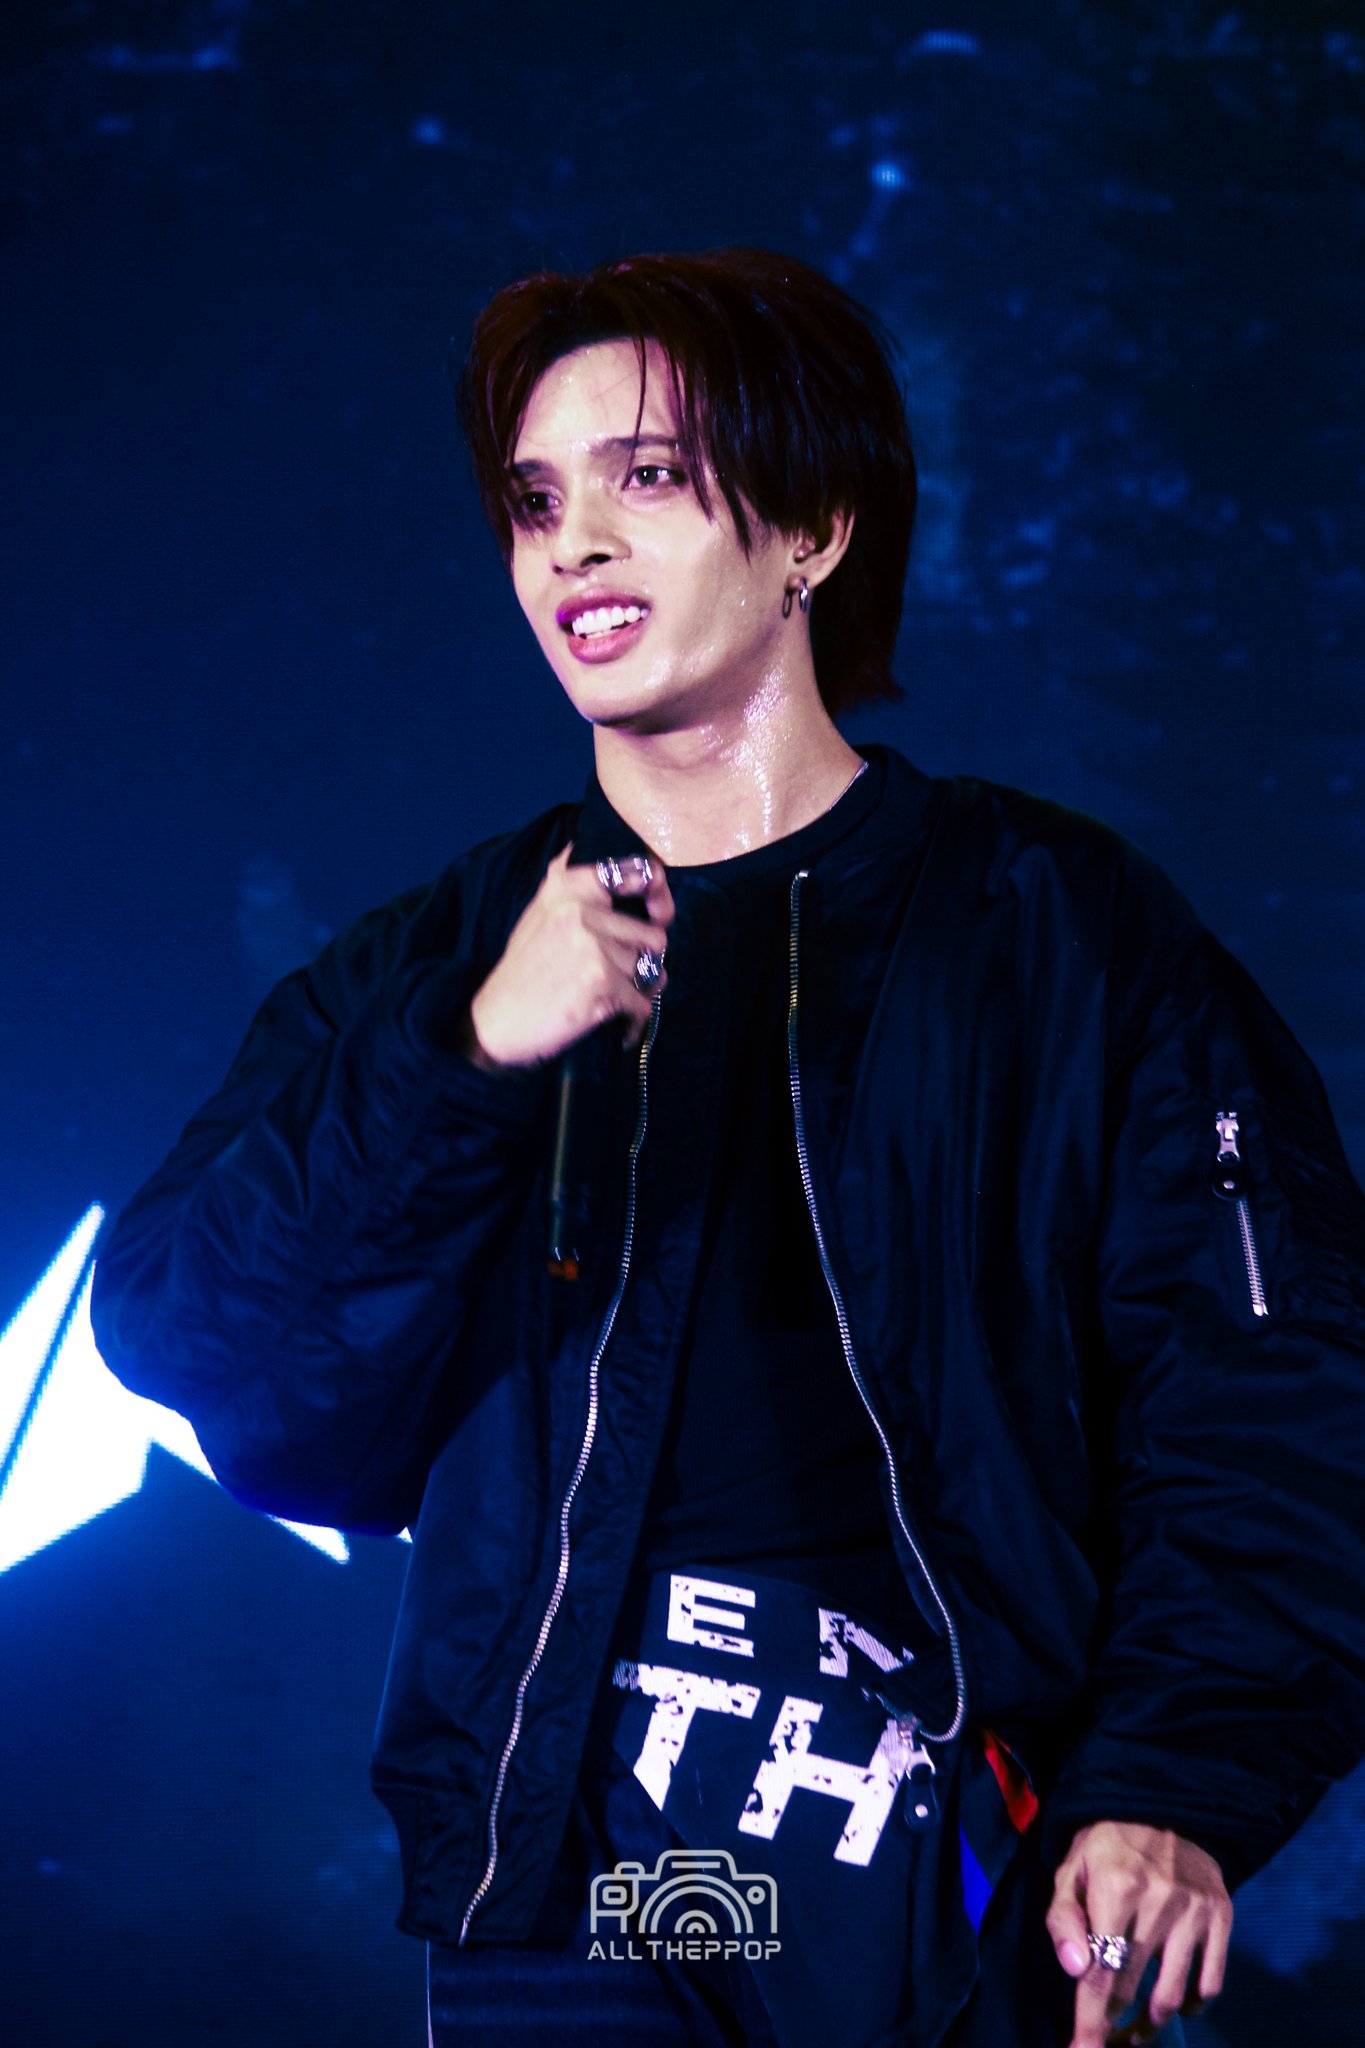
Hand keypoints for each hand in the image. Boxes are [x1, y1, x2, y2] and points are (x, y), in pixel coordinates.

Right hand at [464, 846, 673, 1067]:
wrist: (493, 1023)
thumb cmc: (521, 974)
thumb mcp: (538, 917)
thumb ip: (569, 889)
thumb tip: (595, 858)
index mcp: (566, 891)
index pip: (638, 874)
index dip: (659, 895)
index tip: (660, 914)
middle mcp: (581, 912)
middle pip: (652, 937)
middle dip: (643, 963)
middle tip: (620, 980)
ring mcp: (593, 946)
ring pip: (649, 972)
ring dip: (638, 993)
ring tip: (610, 1002)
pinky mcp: (602, 982)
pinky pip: (642, 1003)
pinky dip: (633, 1020)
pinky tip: (616, 1024)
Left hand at [1046, 1820, 1232, 2045]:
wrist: (1165, 1806)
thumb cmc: (1107, 1847)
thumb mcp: (1072, 1868)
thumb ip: (1063, 1919)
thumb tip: (1074, 1971)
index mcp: (1115, 1887)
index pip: (1101, 1972)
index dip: (1090, 2020)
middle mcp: (1158, 1900)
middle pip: (1133, 1989)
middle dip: (1114, 2030)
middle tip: (1103, 2045)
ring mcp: (1195, 1911)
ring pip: (1173, 1995)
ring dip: (1150, 2027)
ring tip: (1133, 2036)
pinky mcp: (1221, 1916)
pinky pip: (1211, 1983)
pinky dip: (1193, 2006)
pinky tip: (1174, 2006)